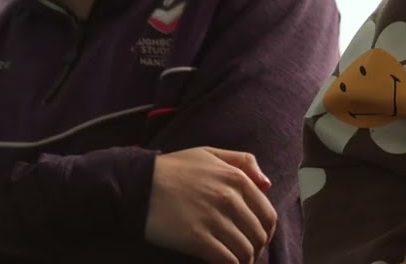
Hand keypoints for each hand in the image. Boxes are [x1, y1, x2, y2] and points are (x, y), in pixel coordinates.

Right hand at [144, 147, 277, 263]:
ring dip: (246, 260)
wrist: (137, 184)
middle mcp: (230, 198)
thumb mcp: (210, 153)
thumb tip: (267, 184)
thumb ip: (243, 162)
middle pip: (258, 234)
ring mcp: (213, 219)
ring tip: (239, 263)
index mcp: (236, 178)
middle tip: (249, 255)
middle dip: (257, 249)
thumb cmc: (174, 168)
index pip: (267, 214)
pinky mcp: (196, 238)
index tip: (259, 241)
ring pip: (245, 250)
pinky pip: (226, 259)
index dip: (266, 233)